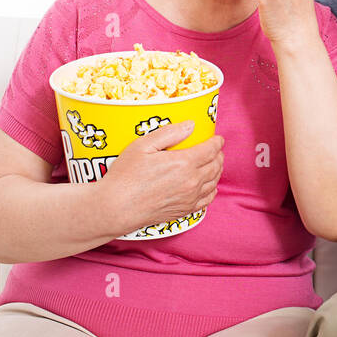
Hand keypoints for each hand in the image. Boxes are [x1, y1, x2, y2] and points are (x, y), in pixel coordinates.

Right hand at [99, 120, 223, 229]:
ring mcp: (190, 198)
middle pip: (215, 165)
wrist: (117, 208)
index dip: (217, 142)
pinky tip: (210, 186)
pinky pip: (207, 199)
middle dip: (219, 155)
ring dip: (217, 171)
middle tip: (216, 150)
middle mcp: (191, 181)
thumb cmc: (126, 175)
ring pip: (214, 182)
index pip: (210, 150)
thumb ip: (169, 133)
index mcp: (184, 163)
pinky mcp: (185, 210)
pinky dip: (212, 189)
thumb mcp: (143, 145)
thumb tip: (191, 125)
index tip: (218, 138)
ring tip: (215, 164)